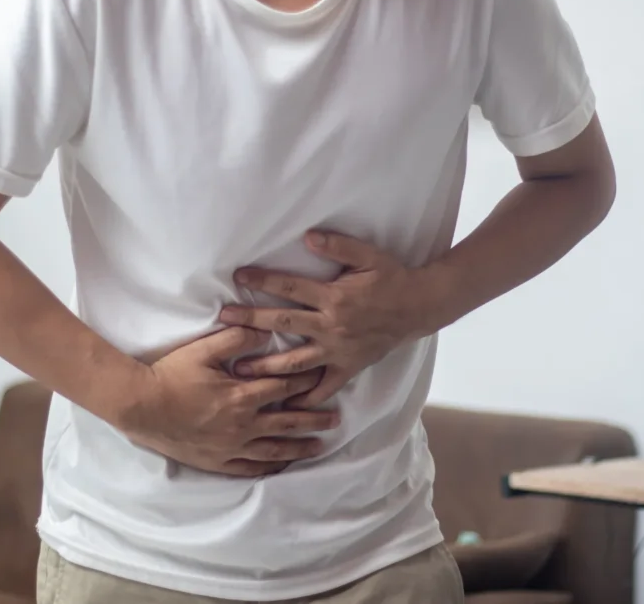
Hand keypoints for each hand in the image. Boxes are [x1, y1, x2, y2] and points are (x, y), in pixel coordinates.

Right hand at [123, 327, 339, 477]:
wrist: (140, 406)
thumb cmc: (170, 375)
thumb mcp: (203, 349)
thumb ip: (237, 338)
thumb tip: (265, 331)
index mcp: (242, 396)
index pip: (284, 389)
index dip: (305, 382)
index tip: (323, 379)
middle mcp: (243, 425)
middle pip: (287, 423)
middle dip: (313, 420)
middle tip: (336, 420)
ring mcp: (230, 447)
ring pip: (273, 450)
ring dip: (299, 447)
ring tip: (319, 447)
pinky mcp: (216, 461)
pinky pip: (249, 468)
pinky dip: (268, 468)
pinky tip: (281, 467)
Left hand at [219, 231, 425, 408]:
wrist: (419, 306)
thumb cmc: (392, 278)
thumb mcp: (369, 256)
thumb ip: (339, 246)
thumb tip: (308, 237)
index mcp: (334, 298)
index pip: (290, 288)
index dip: (263, 280)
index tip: (239, 277)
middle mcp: (332, 326)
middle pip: (284, 323)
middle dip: (251, 321)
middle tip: (224, 321)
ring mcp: (339, 350)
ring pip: (297, 362)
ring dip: (267, 366)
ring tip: (241, 371)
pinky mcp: (349, 366)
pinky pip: (325, 386)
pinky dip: (307, 398)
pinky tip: (287, 406)